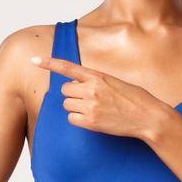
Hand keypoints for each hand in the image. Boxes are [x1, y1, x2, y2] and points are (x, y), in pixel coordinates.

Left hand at [30, 54, 171, 142]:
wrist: (148, 117)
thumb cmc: (135, 99)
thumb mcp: (115, 82)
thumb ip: (95, 81)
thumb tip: (77, 87)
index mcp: (98, 76)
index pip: (68, 67)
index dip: (49, 63)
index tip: (34, 60)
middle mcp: (91, 89)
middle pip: (65, 90)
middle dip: (73, 94)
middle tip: (90, 99)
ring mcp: (90, 105)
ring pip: (67, 104)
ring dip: (75, 107)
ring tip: (95, 109)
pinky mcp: (90, 121)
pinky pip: (71, 119)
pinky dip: (78, 120)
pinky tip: (93, 119)